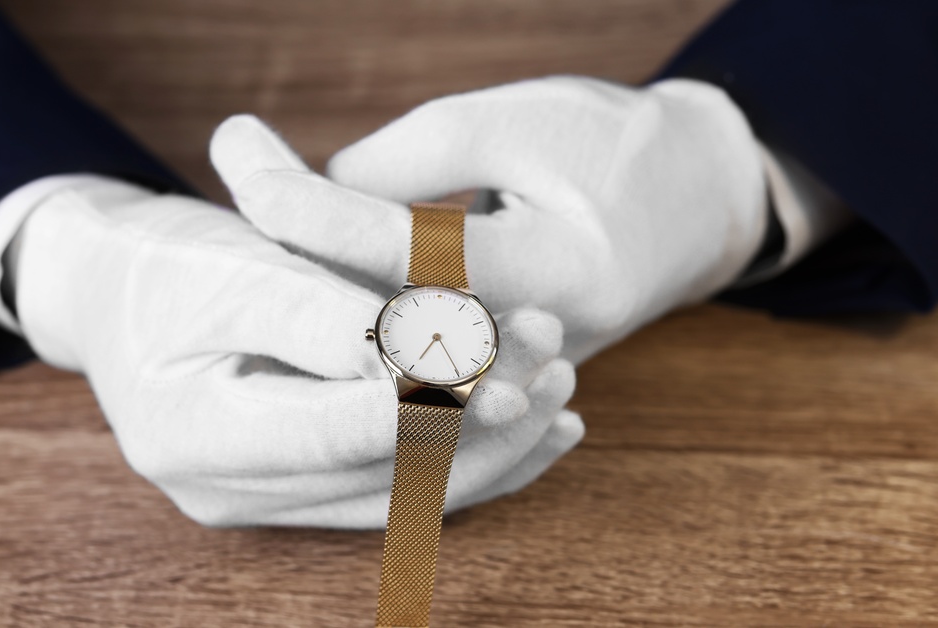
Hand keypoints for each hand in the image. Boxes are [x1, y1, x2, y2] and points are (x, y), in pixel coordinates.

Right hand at [7, 130, 581, 527]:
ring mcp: (269, 500)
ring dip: (493, 445)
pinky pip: (405, 490)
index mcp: (194, 433)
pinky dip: (475, 457)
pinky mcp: (305, 489)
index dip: (427, 410)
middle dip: (480, 422)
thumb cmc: (170, 264)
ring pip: (408, 495)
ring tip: (561, 386)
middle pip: (383, 477)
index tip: (507, 376)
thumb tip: (419, 363)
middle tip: (555, 361)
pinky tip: (543, 429)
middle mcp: (230, 490)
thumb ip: (323, 317)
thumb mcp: (237, 266)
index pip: (334, 435)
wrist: (121, 291)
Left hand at [226, 76, 767, 361]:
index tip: (242, 163)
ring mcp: (531, 368)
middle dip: (305, 263)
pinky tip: (317, 286)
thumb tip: (309, 201)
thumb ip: (406, 162)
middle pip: (394, 319)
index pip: (405, 248)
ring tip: (267, 240)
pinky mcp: (516, 374)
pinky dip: (368, 321)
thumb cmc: (609, 142)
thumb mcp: (511, 121)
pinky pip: (425, 360)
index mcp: (562, 267)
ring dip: (328, 298)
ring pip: (402, 350)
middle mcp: (548, 338)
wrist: (695, 200)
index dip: (315, 206)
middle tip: (244, 196)